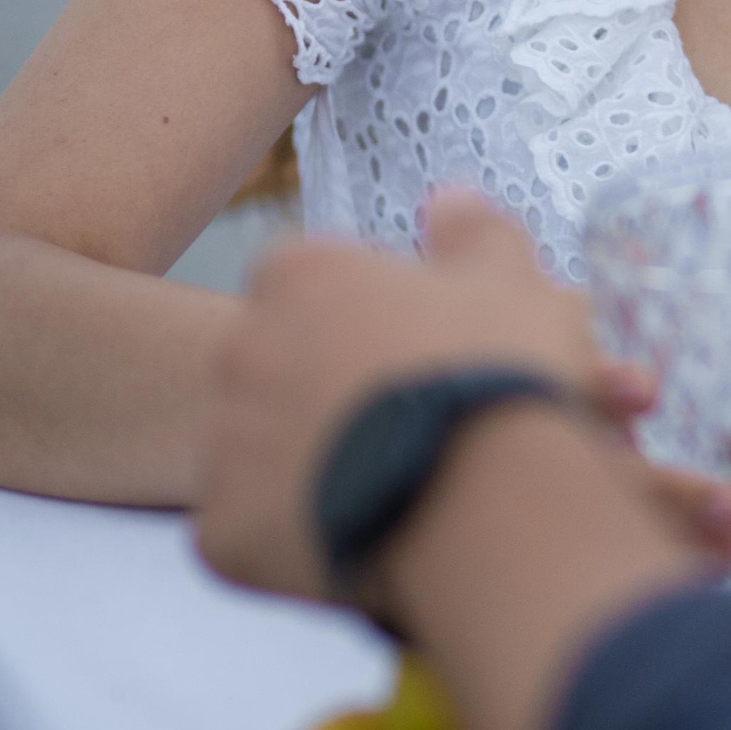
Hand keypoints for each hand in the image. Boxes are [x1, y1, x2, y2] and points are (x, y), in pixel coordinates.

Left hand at [194, 192, 730, 604]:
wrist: (485, 500)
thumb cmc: (498, 374)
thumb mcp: (508, 280)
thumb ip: (471, 231)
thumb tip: (448, 195)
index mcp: (298, 276)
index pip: (308, 281)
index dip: (366, 315)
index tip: (415, 351)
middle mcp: (239, 351)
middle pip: (279, 363)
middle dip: (331, 386)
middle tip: (409, 420)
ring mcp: (222, 446)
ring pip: (262, 448)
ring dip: (311, 458)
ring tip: (396, 481)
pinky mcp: (222, 532)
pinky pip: (252, 527)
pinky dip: (296, 534)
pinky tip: (363, 532)